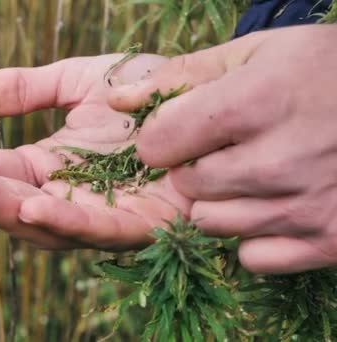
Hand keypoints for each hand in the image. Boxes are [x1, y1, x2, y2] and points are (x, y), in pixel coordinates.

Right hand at [0, 54, 191, 250]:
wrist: (209, 94)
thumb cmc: (144, 92)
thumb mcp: (73, 81)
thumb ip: (19, 91)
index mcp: (47, 167)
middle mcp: (66, 197)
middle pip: (7, 204)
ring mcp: (99, 216)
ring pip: (42, 226)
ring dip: (4, 211)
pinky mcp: (139, 225)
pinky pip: (97, 230)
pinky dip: (63, 222)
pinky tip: (31, 207)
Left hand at [108, 25, 336, 272]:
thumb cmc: (325, 71)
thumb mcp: (256, 53)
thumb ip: (180, 76)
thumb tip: (116, 99)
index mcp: (256, 103)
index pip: (159, 144)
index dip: (161, 136)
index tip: (179, 129)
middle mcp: (279, 161)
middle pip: (186, 185)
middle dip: (191, 167)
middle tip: (225, 149)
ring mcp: (306, 206)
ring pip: (213, 224)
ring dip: (219, 202)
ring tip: (251, 174)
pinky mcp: (330, 241)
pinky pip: (254, 256)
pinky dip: (255, 236)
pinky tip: (275, 205)